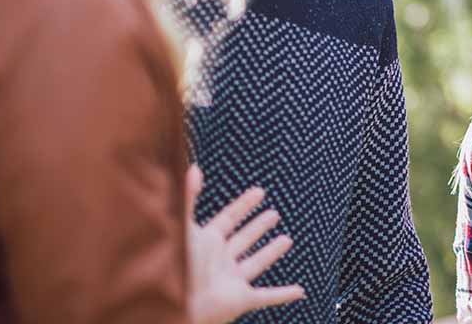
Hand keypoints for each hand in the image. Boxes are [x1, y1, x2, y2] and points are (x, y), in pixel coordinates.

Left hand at [186, 165, 305, 323]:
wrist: (173, 305)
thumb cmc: (172, 267)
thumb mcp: (183, 227)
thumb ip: (188, 198)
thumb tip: (193, 167)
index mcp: (206, 242)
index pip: (228, 218)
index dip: (243, 205)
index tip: (259, 191)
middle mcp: (220, 260)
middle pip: (243, 239)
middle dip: (258, 227)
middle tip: (274, 214)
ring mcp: (231, 280)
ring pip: (256, 263)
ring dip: (271, 253)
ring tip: (287, 240)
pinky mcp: (241, 300)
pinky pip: (267, 296)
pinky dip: (284, 295)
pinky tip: (299, 291)